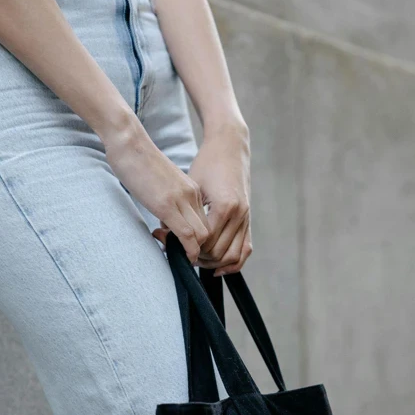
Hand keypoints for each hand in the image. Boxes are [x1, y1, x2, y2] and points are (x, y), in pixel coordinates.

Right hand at [105, 121, 208, 262]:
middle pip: (208, 232)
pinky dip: (186, 250)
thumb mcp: (161, 184)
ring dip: (192, 252)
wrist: (129, 141)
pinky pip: (187, 235)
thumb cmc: (138, 161)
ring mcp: (182, 200)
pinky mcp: (167, 204)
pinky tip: (176, 254)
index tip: (180, 246)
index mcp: (192, 190)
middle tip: (180, 256)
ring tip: (175, 254)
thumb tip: (166, 222)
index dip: (197, 240)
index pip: (205, 223)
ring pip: (202, 236)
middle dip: (198, 250)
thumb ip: (168, 201)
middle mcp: (192, 195)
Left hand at [167, 120, 251, 275]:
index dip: (188, 248)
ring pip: (233, 256)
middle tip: (182, 254)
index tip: (171, 246)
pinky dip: (233, 262)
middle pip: (218, 252)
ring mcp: (246, 218)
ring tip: (197, 260)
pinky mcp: (248, 219)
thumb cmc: (208, 163)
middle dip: (199, 258)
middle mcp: (239, 214)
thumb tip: (166, 234)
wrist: (230, 148)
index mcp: (224, 206)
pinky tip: (217, 267)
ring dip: (215, 263)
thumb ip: (182, 212)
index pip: (206, 242)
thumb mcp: (192, 186)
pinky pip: (245, 248)